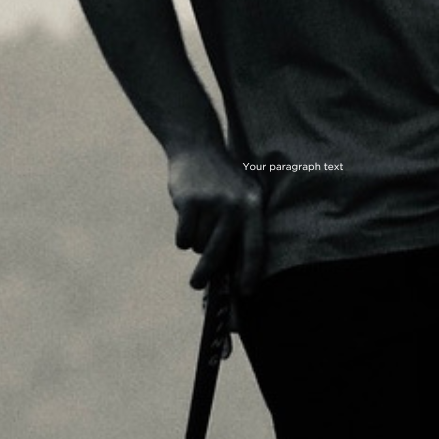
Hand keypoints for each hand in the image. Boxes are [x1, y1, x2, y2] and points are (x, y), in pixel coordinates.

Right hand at [166, 143, 267, 293]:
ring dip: (195, 241)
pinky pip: (183, 237)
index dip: (251, 273)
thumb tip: (236, 270)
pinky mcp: (189, 202)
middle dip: (206, 273)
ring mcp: (212, 204)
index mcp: (253, 206)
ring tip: (199, 221)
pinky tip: (186, 217)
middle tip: (196, 285)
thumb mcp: (243, 196)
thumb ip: (243, 226)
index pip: (255, 247)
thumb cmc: (222, 180)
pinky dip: (182, 236)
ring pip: (199, 246)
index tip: (247, 292)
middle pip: (219, 253)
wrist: (198, 146)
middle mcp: (235, 206)